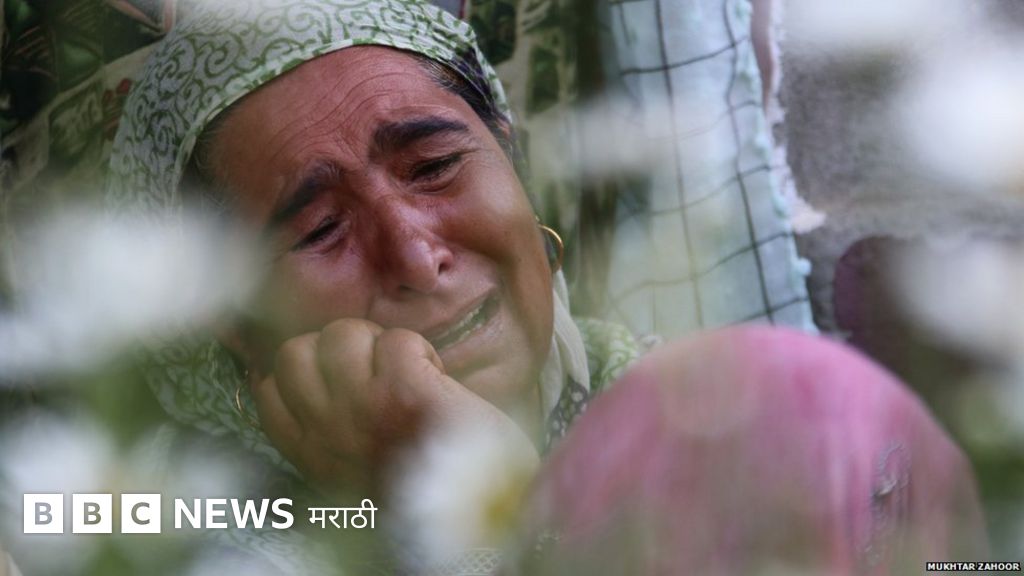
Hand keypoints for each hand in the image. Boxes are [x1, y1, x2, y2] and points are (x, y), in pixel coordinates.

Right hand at [250, 318, 538, 490]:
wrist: (489, 519)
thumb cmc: (426, 492)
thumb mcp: (357, 472)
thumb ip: (330, 433)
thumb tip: (307, 384)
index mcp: (312, 454)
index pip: (268, 389)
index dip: (302, 370)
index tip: (338, 377)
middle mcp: (329, 433)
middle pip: (295, 352)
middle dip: (334, 346)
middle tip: (373, 368)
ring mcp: (367, 411)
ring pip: (341, 334)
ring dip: (377, 342)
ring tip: (405, 370)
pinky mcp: (412, 395)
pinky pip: (397, 341)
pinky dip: (418, 349)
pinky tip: (436, 376)